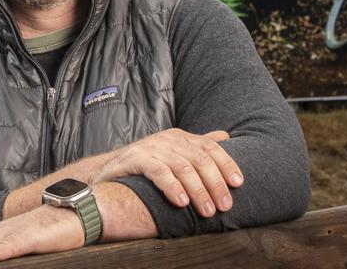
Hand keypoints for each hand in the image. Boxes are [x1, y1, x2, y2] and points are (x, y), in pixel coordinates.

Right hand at [91, 128, 242, 217]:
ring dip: (198, 190)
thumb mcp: (174, 154)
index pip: (209, 147)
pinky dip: (172, 187)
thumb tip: (226, 136)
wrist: (108, 170)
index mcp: (180, 137)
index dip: (226, 164)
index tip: (238, 184)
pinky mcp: (135, 158)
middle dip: (215, 184)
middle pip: (199, 159)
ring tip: (206, 210)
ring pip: (182, 167)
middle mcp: (167, 139)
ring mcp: (151, 147)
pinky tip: (181, 202)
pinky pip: (158, 171)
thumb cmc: (146, 165)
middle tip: (223, 206)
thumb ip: (198, 146)